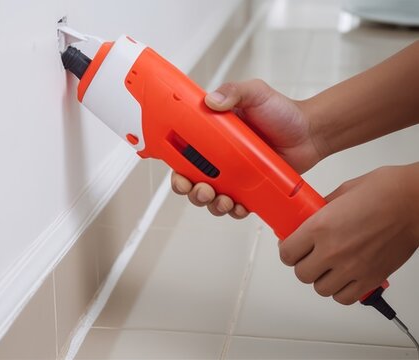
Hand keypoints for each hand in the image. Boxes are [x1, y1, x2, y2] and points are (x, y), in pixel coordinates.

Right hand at [171, 79, 325, 217]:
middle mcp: (218, 156)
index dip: (175, 165)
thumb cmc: (283, 112)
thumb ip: (234, 91)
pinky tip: (239, 206)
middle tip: (202, 189)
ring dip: (210, 203)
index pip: (183, 151)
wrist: (310, 132)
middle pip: (191, 179)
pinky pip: (235, 205)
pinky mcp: (249, 188)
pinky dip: (234, 210)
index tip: (178, 172)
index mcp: (211, 134)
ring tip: (223, 200)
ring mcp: (233, 174)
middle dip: (190, 190)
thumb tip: (211, 100)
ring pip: (210, 196)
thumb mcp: (256, 93)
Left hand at [279, 164, 418, 304]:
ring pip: (320, 288)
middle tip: (309, 255)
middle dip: (302, 264)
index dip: (287, 250)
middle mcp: (333, 251)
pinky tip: (343, 277)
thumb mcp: (342, 192)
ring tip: (327, 266)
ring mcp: (352, 268)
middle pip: (301, 273)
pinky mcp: (371, 278)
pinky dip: (340, 290)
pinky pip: (344, 298)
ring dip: (321, 278)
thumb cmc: (386, 192)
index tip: (291, 247)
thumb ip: (320, 209)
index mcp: (320, 227)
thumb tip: (306, 217)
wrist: (416, 202)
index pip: (287, 253)